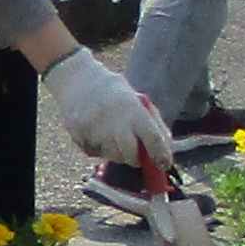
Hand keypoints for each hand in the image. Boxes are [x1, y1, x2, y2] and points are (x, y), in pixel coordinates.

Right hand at [41, 46, 167, 176]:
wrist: (77, 81)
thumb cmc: (113, 92)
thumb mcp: (137, 100)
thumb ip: (154, 124)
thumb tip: (167, 149)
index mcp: (133, 110)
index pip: (153, 138)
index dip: (161, 155)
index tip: (164, 164)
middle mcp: (115, 122)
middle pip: (131, 156)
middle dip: (135, 159)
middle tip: (134, 153)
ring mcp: (95, 131)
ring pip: (113, 156)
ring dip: (116, 151)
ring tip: (110, 132)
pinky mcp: (80, 137)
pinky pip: (95, 153)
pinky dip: (99, 147)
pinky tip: (96, 131)